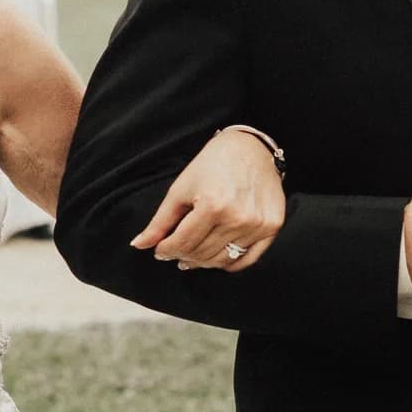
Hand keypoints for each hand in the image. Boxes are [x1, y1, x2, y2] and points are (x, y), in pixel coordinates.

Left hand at [131, 129, 285, 269]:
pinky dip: (229, 263)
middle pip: (202, 254)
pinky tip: (216, 257)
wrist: (250, 148)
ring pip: (222, 260)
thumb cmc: (212, 164)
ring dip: (203, 262)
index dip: (166, 251)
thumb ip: (160, 221)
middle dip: (183, 256)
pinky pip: (247, 260)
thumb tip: (138, 245)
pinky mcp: (272, 226)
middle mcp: (238, 217)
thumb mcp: (181, 188)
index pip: (182, 243)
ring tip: (193, 256)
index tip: (160, 251)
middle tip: (175, 252)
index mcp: (212, 205)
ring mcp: (258, 224)